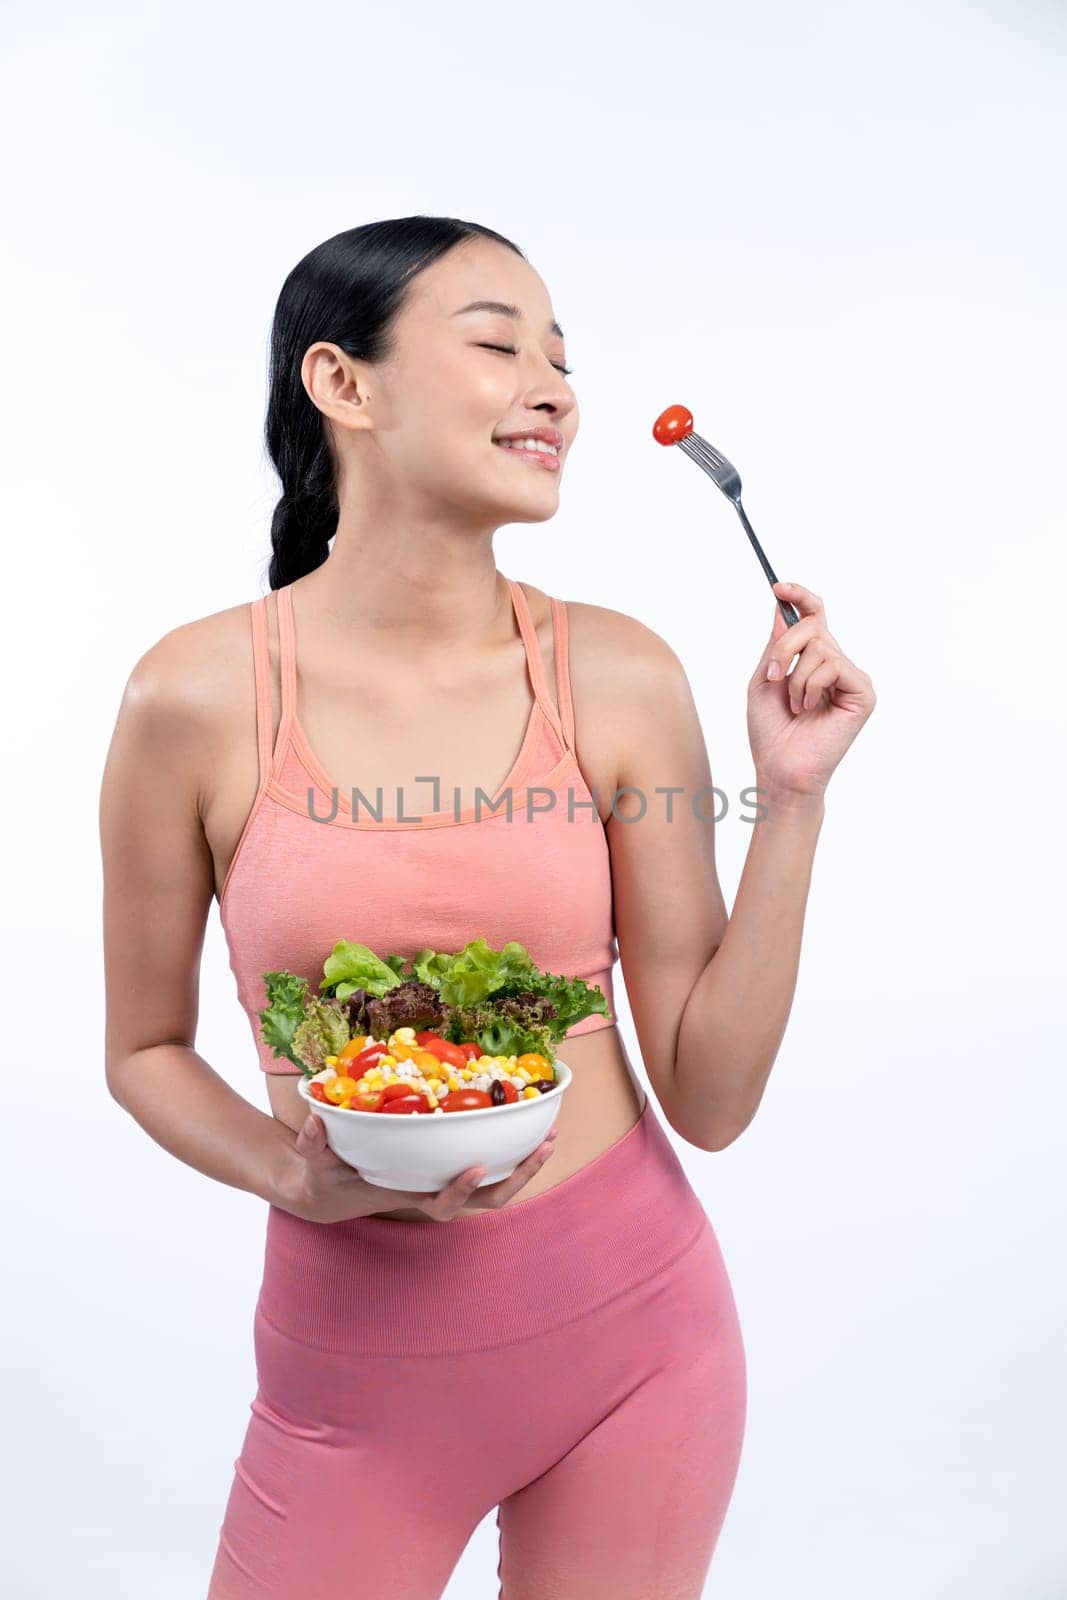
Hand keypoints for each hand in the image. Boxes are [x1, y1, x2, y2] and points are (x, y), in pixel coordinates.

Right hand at [277, 1110, 559, 1223]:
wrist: (329, 1189)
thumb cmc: (323, 1177)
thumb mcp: (315, 1162)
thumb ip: (314, 1146)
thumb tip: (317, 1122)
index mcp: (408, 1196)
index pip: (443, 1206)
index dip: (461, 1190)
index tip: (475, 1167)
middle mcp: (433, 1192)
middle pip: (488, 1199)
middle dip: (519, 1177)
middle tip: (546, 1146)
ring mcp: (443, 1179)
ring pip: (495, 1182)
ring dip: (525, 1162)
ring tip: (551, 1134)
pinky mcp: (446, 1163)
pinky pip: (486, 1160)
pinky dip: (509, 1146)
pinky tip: (526, 1121)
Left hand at [747, 580, 875, 798]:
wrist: (780, 768)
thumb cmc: (771, 731)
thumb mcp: (765, 678)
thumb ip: (777, 644)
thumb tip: (782, 606)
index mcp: (813, 661)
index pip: (814, 617)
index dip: (800, 597)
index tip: (778, 587)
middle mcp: (836, 664)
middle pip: (813, 625)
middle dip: (784, 649)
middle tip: (773, 678)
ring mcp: (851, 677)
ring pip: (821, 646)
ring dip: (795, 678)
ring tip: (795, 705)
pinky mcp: (863, 692)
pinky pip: (833, 666)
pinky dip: (811, 686)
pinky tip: (810, 709)